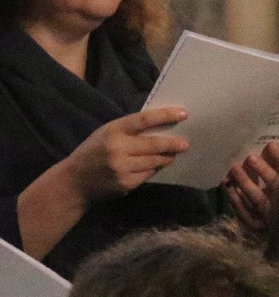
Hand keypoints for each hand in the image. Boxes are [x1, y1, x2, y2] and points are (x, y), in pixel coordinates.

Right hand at [65, 107, 189, 200]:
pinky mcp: (126, 183)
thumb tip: (160, 126)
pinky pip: (148, 174)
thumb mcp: (105, 133)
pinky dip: (154, 169)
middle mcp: (118, 148)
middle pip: (154, 144)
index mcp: (112, 130)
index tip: (183, 114)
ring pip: (154, 161)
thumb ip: (128, 130)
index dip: (165, 116)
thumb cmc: (93, 152)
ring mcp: (122, 167)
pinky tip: (156, 166)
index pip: (143, 120)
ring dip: (166, 158)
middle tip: (185, 143)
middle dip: (173, 144)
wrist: (74, 181)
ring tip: (173, 155)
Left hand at [223, 141, 278, 232]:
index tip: (270, 145)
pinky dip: (237, 201)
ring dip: (246, 184)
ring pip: (259, 201)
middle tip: (250, 157)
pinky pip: (247, 215)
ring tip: (234, 168)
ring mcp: (273, 217)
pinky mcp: (259, 225)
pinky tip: (228, 186)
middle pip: (276, 187)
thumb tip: (270, 145)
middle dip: (263, 172)